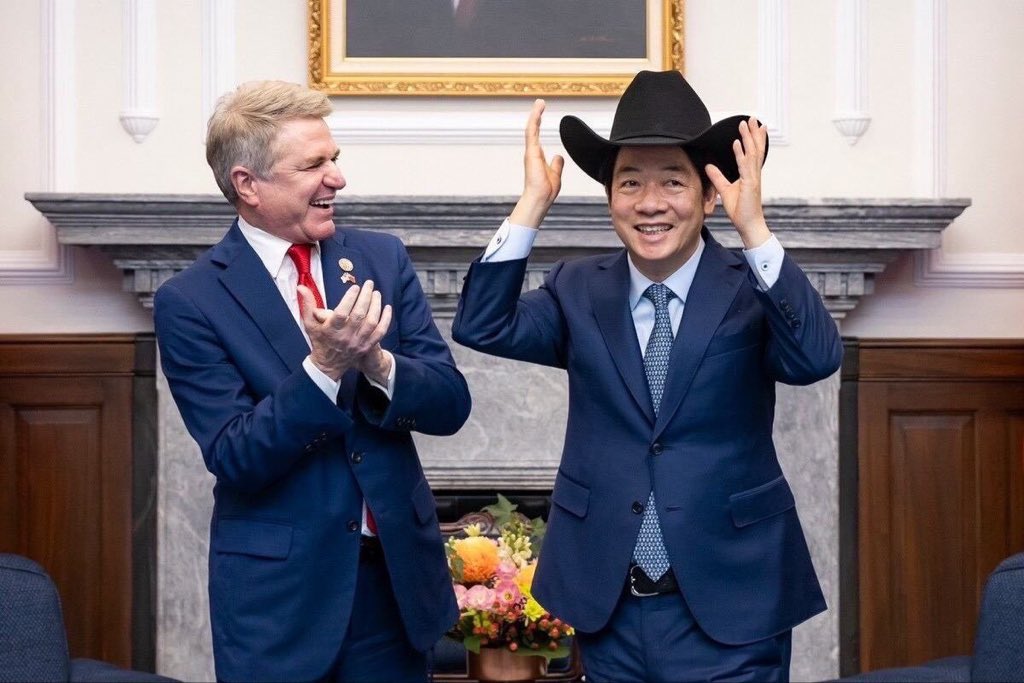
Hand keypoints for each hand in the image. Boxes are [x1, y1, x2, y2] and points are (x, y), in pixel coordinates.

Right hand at [300, 280, 392, 381]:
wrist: (328, 365)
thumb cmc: (319, 341)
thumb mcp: (310, 323)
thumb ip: (307, 304)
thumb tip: (301, 287)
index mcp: (331, 330)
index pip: (341, 313)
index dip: (349, 299)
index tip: (355, 287)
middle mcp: (345, 337)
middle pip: (359, 315)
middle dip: (365, 297)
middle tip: (369, 284)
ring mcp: (358, 343)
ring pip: (371, 322)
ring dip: (376, 306)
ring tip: (376, 293)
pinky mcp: (367, 346)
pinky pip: (380, 332)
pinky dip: (385, 320)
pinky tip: (387, 308)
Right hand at [509, 99, 563, 227]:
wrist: (540, 198)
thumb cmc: (546, 190)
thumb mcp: (555, 174)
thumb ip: (557, 164)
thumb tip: (559, 156)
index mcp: (537, 156)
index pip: (537, 136)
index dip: (538, 124)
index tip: (540, 114)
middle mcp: (532, 152)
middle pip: (533, 130)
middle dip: (536, 116)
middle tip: (540, 103)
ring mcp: (530, 152)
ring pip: (531, 128)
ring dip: (535, 114)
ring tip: (540, 102)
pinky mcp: (531, 152)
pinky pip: (532, 132)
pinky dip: (534, 120)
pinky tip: (538, 110)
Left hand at [706, 117, 771, 248]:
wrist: (748, 225)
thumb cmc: (741, 210)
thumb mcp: (725, 190)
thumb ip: (717, 177)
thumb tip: (708, 166)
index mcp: (750, 175)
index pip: (753, 152)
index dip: (753, 139)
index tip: (753, 126)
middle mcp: (754, 174)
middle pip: (756, 149)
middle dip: (754, 133)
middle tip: (753, 118)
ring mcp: (753, 178)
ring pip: (752, 153)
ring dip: (748, 138)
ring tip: (746, 124)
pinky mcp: (750, 184)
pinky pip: (745, 166)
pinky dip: (741, 154)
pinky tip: (737, 143)